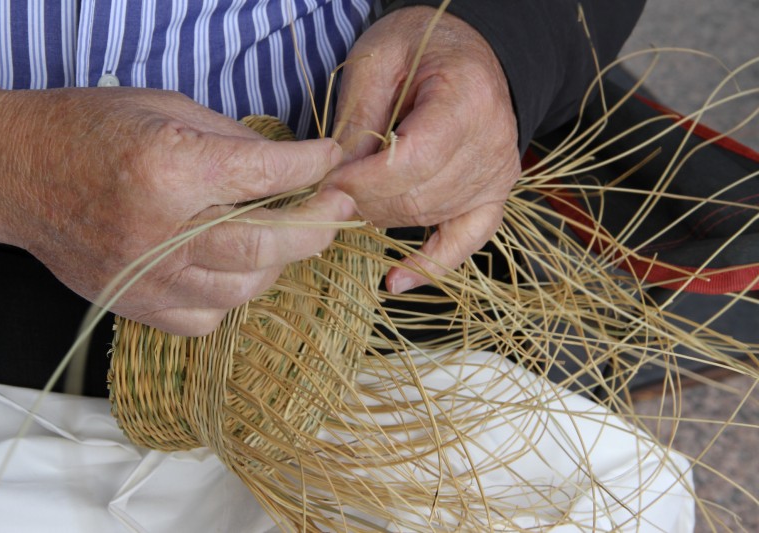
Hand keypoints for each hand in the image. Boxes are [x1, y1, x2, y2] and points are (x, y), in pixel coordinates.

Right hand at [0, 86, 352, 335]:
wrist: (18, 173)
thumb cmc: (90, 130)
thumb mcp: (167, 108)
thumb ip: (235, 141)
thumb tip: (293, 167)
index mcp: (168, 171)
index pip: (265, 175)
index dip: (311, 166)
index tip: (331, 161)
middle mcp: (160, 233)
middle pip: (267, 244)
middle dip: (319, 225)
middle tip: (340, 206)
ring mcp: (146, 279)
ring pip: (245, 288)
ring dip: (279, 261)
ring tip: (287, 235)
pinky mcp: (135, 306)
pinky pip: (207, 319)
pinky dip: (233, 296)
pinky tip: (233, 268)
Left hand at [326, 6, 519, 293]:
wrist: (469, 51)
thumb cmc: (421, 46)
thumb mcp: (378, 59)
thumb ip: (359, 118)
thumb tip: (337, 181)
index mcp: (467, 99)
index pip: (411, 161)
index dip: (364, 180)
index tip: (328, 181)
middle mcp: (492, 144)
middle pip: (419, 195)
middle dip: (365, 200)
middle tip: (330, 193)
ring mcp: (498, 175)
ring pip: (430, 217)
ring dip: (383, 217)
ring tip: (351, 205)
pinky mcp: (493, 196)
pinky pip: (466, 241)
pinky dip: (431, 265)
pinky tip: (396, 281)